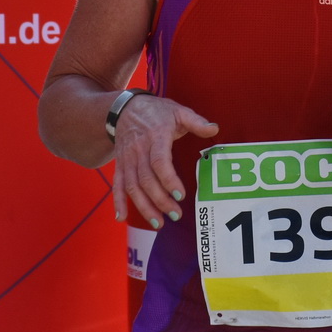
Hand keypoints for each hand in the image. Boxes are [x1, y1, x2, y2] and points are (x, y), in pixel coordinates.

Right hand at [112, 95, 217, 226]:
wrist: (124, 108)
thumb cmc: (156, 112)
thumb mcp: (178, 111)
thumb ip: (196, 121)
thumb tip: (214, 128)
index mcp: (156, 137)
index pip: (159, 162)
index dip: (168, 180)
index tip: (180, 194)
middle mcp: (138, 150)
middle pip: (146, 179)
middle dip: (160, 200)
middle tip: (175, 214)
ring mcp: (127, 159)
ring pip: (132, 186)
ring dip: (143, 206)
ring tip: (158, 223)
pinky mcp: (120, 165)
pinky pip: (117, 184)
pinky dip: (118, 201)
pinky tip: (121, 218)